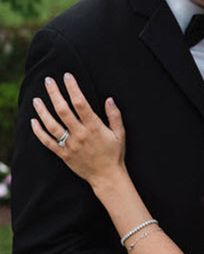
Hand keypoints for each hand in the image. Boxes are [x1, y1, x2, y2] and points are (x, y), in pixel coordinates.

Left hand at [31, 73, 125, 188]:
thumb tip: (109, 99)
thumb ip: (114, 116)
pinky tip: (34, 122)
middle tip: (48, 81)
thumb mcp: (120, 133)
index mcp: (94, 127)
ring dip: (42, 111)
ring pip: (52, 125)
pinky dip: (39, 132)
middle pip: (62, 110)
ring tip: (36, 99)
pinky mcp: (64, 154)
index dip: (73, 88)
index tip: (67, 76)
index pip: (80, 103)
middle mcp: (80, 134)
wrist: (107, 176)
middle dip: (54, 93)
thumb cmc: (115, 154)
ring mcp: (70, 145)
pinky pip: (48, 142)